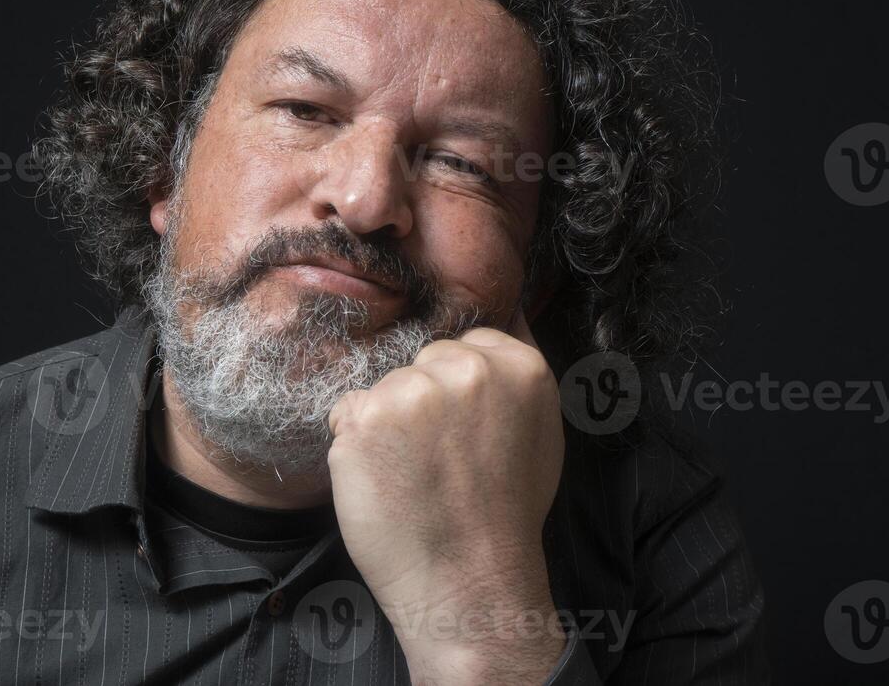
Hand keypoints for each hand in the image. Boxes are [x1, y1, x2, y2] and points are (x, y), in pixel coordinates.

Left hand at [326, 311, 567, 684]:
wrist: (468, 583)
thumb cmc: (502, 518)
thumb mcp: (540, 434)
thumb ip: (515, 375)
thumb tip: (509, 305)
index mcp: (520, 367)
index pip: (468, 343)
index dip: (458, 391)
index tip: (464, 435)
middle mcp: (469, 370)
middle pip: (423, 361)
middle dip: (422, 403)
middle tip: (440, 463)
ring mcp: (414, 392)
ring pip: (384, 388)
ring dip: (387, 426)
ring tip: (414, 477)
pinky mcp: (366, 416)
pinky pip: (347, 412)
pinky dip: (355, 445)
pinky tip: (385, 482)